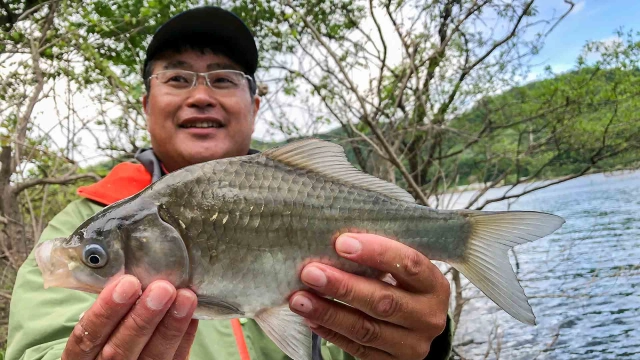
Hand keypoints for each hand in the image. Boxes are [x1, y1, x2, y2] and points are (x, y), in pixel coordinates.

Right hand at [62, 275, 198, 359]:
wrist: (126, 358)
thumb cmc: (110, 333)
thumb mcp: (101, 324)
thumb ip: (113, 306)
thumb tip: (134, 275)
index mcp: (81, 356)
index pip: (87, 337)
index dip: (106, 312)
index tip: (127, 283)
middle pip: (119, 350)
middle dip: (143, 318)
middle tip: (162, 289)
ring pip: (151, 358)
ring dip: (170, 327)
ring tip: (185, 298)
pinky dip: (185, 337)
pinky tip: (193, 315)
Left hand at [289, 233, 449, 359]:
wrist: (417, 328)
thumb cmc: (402, 287)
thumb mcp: (402, 271)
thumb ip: (380, 256)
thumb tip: (335, 239)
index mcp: (434, 285)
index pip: (409, 265)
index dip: (376, 252)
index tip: (341, 243)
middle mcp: (429, 317)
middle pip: (384, 301)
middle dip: (343, 286)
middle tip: (310, 272)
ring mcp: (412, 345)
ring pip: (366, 329)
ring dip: (328, 311)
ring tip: (299, 298)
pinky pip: (357, 348)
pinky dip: (330, 332)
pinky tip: (310, 318)